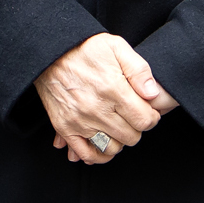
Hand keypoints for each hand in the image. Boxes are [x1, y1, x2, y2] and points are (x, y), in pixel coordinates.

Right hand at [36, 33, 168, 164]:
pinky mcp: (65, 128)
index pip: (144, 120)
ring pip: (112, 148)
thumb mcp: (117, 46)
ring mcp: (80, 121)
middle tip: (132, 116)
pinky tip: (105, 145)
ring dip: (119, 140)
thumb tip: (153, 94)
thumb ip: (139, 70)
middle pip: (131, 137)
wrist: (50, 52)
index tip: (148, 110)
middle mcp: (97, 109)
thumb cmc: (85, 49)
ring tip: (118, 127)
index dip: (151, 117)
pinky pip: (87, 154)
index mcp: (112, 89)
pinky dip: (99, 156)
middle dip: (137, 128)